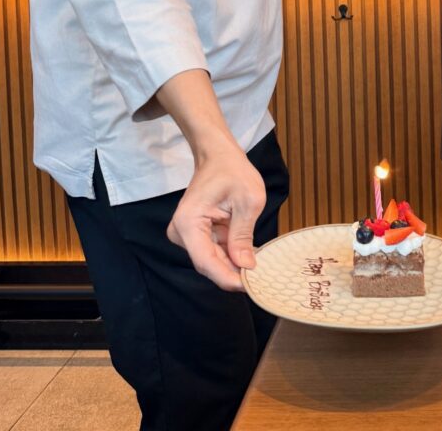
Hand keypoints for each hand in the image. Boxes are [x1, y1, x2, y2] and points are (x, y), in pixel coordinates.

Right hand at [167, 145, 266, 291]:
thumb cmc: (233, 170)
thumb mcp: (248, 201)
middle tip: (260, 280)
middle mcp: (181, 232)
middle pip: (208, 264)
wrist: (218, 155)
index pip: (206, 262)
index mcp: (188, 222)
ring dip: (233, 264)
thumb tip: (245, 266)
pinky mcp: (194, 234)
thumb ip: (243, 235)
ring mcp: (186, 234)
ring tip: (257, 266)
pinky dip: (230, 254)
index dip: (228, 278)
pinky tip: (247, 255)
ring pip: (211, 260)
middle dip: (233, 272)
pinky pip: (213, 251)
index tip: (250, 286)